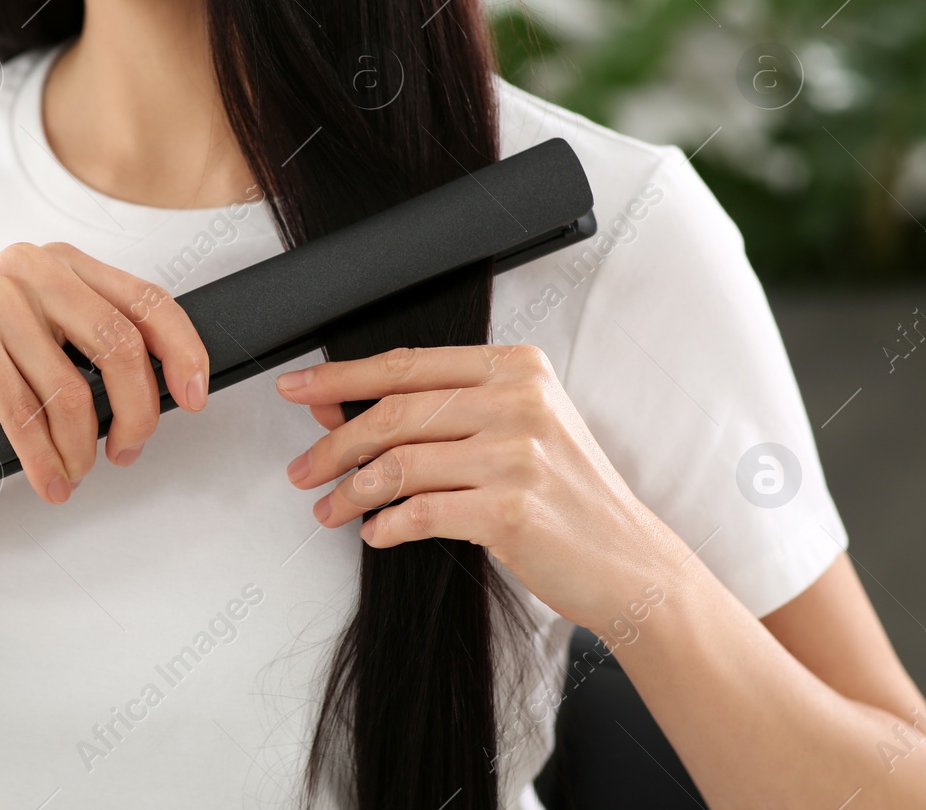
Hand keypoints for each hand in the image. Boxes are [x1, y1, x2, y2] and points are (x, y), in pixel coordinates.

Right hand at [0, 242, 209, 504]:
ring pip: (74, 391)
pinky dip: (45, 459)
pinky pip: (27, 415)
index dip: (183, 351)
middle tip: (129, 452)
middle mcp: (29, 268)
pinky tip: (50, 480)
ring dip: (82, 448)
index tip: (194, 397)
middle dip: (138, 413)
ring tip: (75, 472)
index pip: (147, 299)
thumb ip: (82, 337)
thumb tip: (154, 386)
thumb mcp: (27, 332)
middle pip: (120, 347)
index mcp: (56, 260)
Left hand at [275, 344, 687, 628]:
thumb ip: (440, 411)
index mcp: (517, 367)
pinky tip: (375, 533)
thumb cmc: (565, 494)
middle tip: (301, 468)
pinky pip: (419, 513)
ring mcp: (517, 455)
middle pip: (394, 413)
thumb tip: (341, 406)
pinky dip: (385, 525)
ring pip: (398, 465)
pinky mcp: (510, 510)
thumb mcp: (515, 429)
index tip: (296, 388)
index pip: (408, 365)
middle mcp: (519, 401)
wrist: (629, 561)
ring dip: (349, 492)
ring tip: (328, 509)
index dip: (342, 377)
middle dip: (333, 444)